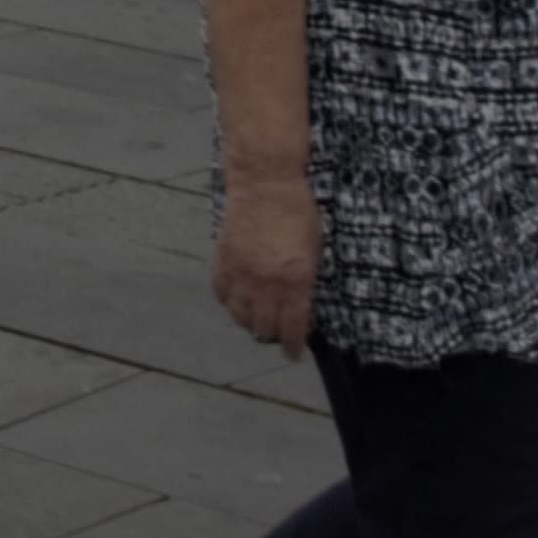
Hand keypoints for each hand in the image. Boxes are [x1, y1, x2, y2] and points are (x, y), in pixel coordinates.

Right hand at [211, 182, 317, 356]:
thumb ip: (306, 281)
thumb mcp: (315, 251)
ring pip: (239, 315)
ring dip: (249, 321)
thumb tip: (301, 305)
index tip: (293, 353)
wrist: (266, 183)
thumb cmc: (300, 212)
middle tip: (277, 333)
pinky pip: (222, 294)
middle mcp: (266, 284)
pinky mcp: (223, 260)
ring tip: (255, 319)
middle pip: (263, 327)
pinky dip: (229, 302)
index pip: (292, 328)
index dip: (292, 346)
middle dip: (272, 335)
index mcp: (295, 282)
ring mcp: (241, 273)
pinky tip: (237, 300)